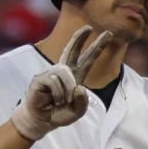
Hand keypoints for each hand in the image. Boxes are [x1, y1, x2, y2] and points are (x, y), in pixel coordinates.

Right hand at [12, 25, 111, 141]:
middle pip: (72, 49)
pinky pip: (54, 81)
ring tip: (63, 101)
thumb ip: (82, 102)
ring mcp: (51, 72)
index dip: (97, 47)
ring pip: (65, 72)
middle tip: (89, 27)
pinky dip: (58, 94)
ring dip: (67, 88)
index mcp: (75, 76)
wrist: (42, 121)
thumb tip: (78, 86)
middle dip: (80, 37)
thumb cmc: (59, 113)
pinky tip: (54, 101)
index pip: (88, 58)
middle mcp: (63, 71)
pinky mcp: (40, 77)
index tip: (108, 35)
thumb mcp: (77, 112)